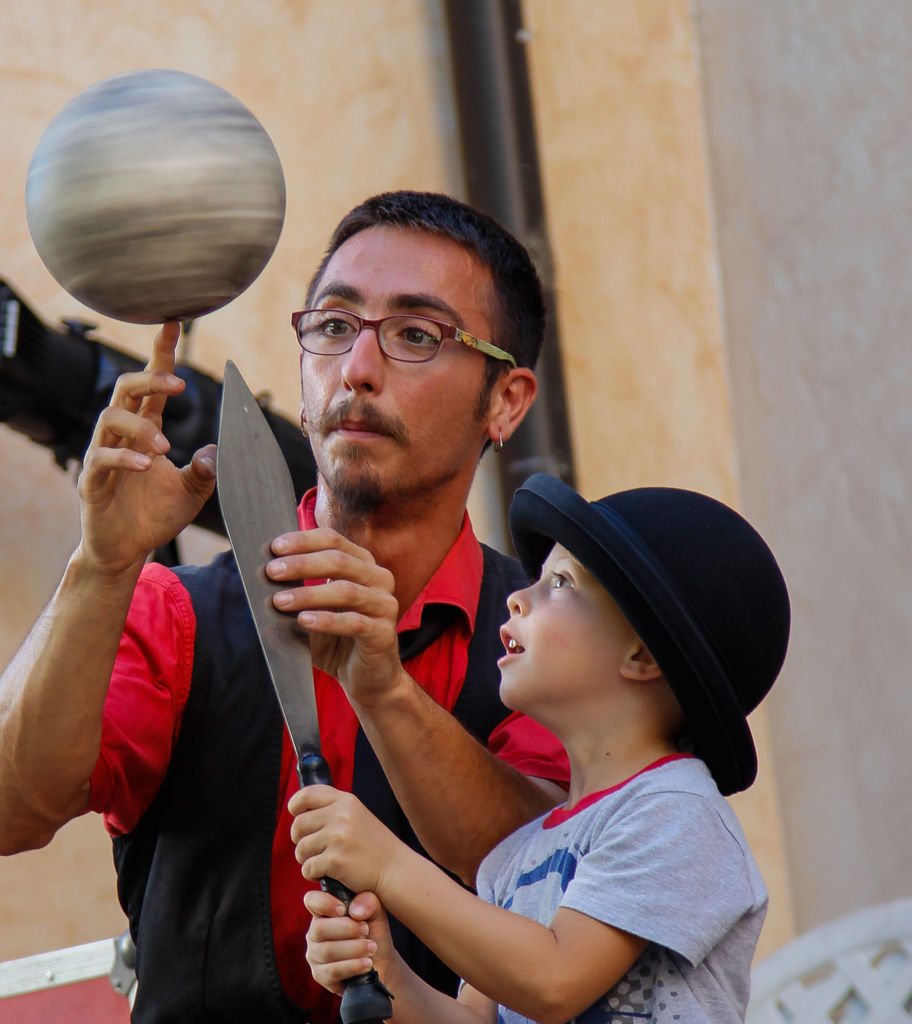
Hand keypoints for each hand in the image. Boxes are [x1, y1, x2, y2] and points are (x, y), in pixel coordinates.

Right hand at [76, 321, 215, 576]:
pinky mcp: (91, 483)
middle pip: (126, 390)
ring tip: (164, 446)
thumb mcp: (194, 492)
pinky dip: (124, 457)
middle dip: (150, 378)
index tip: (173, 323)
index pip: (152, 384)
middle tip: (179, 384)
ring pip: (110, 419)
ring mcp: (103, 457)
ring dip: (140, 426)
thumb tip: (218, 450)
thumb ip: (208, 470)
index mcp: (146, 430)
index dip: (161, 353)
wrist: (127, 550)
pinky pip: (101, 460)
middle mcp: (122, 437)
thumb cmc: (156, 515)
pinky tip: (146, 464)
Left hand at [266, 528, 402, 704]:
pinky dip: (326, 620)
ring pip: (346, 591)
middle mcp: (379, 579)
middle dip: (302, 564)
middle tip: (272, 571)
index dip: (303, 541)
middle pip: (340, 560)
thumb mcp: (316, 609)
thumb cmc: (338, 639)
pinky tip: (304, 621)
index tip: (275, 547)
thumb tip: (264, 574)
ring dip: (309, 594)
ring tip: (280, 601)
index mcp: (363, 564)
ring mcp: (385, 605)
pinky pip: (354, 623)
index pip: (333, 540)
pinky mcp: (384, 633)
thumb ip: (299, 589)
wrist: (368, 678)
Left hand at [290, 785, 403, 895]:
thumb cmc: (373, 845)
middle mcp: (341, 815)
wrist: (394, 870)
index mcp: (346, 801)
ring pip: (301, 848)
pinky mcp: (335, 860)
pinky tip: (328, 873)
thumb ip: (333, 809)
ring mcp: (338, 837)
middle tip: (311, 848)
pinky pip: (308, 868)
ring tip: (323, 861)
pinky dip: (313, 874)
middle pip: (298, 824)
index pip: (308, 794)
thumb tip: (300, 811)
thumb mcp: (357, 815)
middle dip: (299, 839)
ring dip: (307, 859)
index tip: (295, 813)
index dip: (295, 804)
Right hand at [305, 889, 396, 995]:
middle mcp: (315, 934)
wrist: (382, 963)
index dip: (324, 903)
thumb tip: (355, 911)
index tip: (344, 909)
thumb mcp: (376, 912)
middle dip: (347, 929)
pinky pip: (332, 971)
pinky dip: (352, 966)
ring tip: (372, 948)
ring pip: (327, 951)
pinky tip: (367, 963)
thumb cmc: (374, 933)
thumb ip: (368, 902)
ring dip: (354, 948)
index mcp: (324, 913)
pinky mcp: (320, 976)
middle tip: (366, 930)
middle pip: (319, 928)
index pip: (312, 901)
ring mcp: (315, 956)